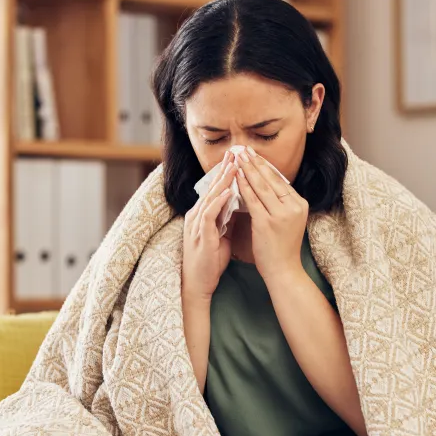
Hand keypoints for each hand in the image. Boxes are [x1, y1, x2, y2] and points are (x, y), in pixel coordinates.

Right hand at [183, 150, 236, 301]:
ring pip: (210, 197)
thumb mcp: (221, 235)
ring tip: (234, 166)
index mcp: (202, 215)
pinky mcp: (200, 234)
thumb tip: (238, 206)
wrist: (198, 283)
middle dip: (224, 170)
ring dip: (223, 181)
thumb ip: (226, 219)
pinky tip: (229, 191)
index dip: (225, 174)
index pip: (215, 190)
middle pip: (211, 188)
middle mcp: (197, 215)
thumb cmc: (210, 262)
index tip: (238, 160)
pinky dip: (219, 201)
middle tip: (236, 153)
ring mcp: (197, 224)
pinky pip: (209, 214)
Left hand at [234, 146, 307, 284]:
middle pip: (271, 179)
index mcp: (300, 204)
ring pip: (261, 187)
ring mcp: (281, 214)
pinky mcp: (267, 222)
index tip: (254, 154)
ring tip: (238, 157)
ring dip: (247, 170)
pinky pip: (252, 200)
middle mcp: (293, 206)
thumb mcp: (288, 221)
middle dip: (255, 162)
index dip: (265, 166)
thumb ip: (281, 203)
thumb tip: (268, 185)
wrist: (283, 270)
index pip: (280, 180)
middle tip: (243, 148)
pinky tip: (235, 177)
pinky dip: (243, 187)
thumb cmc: (282, 247)